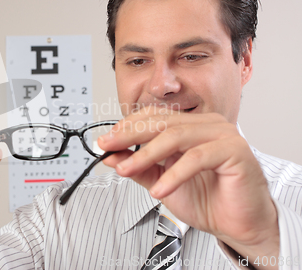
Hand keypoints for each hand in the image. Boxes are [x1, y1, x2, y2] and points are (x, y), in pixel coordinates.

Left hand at [99, 110, 278, 268]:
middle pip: (161, 122)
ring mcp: (222, 133)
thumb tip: (111, 156)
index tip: (105, 142)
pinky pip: (196, 158)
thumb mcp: (161, 181)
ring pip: (175, 136)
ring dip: (145, 155)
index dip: (126, 127)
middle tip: (108, 148)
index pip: (153, 116)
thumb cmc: (207, 200)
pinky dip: (173, 175)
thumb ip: (139, 167)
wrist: (237, 225)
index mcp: (191, 125)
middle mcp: (207, 124)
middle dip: (129, 136)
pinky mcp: (235, 150)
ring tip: (126, 170)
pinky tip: (159, 190)